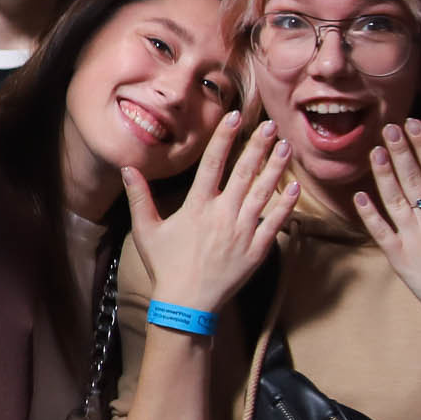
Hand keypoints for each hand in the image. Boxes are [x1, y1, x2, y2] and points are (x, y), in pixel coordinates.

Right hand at [122, 112, 293, 314]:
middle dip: (258, 146)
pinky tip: (293, 185)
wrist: (188, 302)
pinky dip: (286, 203)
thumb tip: (127, 167)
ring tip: (285, 146)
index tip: (237, 116)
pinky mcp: (257, 249)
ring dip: (275, 167)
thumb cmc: (165, 266)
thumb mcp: (146, 230)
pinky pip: (276, 222)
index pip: (213, 163)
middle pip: (244, 172)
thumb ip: (139, 196)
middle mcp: (223, 214)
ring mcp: (243, 231)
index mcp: (197, 206)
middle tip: (271, 125)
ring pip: (264, 192)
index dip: (225, 137)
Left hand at [353, 119, 420, 355]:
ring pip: (395, 199)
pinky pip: (381, 231)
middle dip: (400, 151)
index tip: (415, 124)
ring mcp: (415, 239)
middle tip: (388, 127)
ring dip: (383, 173)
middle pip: (414, 179)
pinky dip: (369, 213)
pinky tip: (359, 196)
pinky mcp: (400, 259)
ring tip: (374, 150)